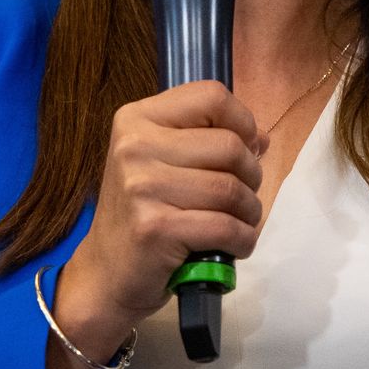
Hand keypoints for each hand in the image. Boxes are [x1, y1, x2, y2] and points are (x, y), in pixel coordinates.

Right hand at [49, 81, 265, 368]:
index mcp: (136, 119)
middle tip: (240, 196)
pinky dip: (242, 240)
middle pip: (229, 145)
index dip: (242, 121)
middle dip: (250, 175)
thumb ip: (210, 142)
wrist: (107, 272)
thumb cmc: (142, 214)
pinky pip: (225, 226)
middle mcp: (135, 146)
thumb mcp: (164, 164)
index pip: (211, 96)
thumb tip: (262, 138)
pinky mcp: (155, 228)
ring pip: (231, 188)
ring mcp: (142, 187)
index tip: (246, 148)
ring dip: (249, 212)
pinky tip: (232, 245)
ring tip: (237, 222)